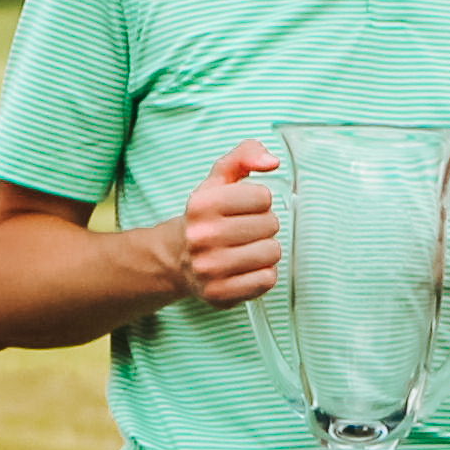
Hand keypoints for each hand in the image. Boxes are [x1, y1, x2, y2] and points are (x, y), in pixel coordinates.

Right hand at [174, 143, 282, 305]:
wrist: (177, 258)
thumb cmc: (207, 215)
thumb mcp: (220, 178)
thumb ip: (245, 155)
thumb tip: (271, 161)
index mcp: (202, 204)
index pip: (263, 197)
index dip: (260, 201)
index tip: (245, 207)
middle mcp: (202, 237)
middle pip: (270, 225)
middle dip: (264, 225)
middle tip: (246, 230)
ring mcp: (209, 269)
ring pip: (271, 253)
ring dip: (266, 249)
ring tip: (247, 248)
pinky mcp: (219, 294)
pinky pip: (266, 280)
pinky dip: (263, 274)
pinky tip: (246, 268)